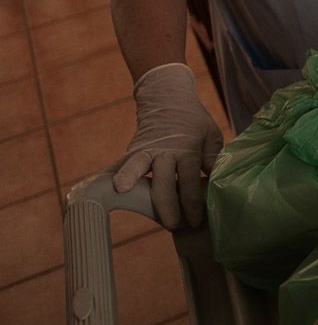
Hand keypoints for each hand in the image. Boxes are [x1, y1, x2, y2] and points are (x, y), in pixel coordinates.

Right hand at [111, 63, 223, 229]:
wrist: (167, 99)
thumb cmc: (194, 123)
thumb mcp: (211, 136)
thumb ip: (213, 159)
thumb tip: (217, 183)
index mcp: (188, 150)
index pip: (190, 180)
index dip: (192, 203)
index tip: (195, 221)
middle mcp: (165, 151)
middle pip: (163, 180)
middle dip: (166, 205)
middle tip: (172, 225)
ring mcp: (145, 150)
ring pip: (135, 167)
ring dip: (130, 180)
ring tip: (121, 193)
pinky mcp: (131, 151)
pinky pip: (118, 165)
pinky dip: (107, 176)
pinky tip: (92, 190)